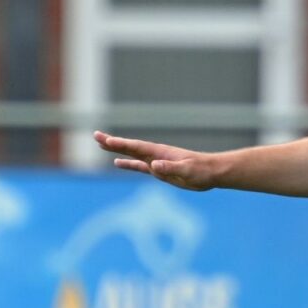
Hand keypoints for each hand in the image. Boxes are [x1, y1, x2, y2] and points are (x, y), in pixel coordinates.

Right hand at [93, 131, 218, 190]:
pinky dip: (128, 164)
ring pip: (132, 155)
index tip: (104, 139)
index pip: (136, 146)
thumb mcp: (187, 170)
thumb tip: (153, 166)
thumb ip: (170, 168)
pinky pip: (140, 166)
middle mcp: (156, 155)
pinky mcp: (160, 171)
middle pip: (130, 147)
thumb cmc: (202, 170)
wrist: (212, 172)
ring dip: (117, 150)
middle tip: (95, 135)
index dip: (119, 143)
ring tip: (102, 145)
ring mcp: (157, 162)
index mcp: (160, 153)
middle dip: (113, 142)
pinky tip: (118, 163)